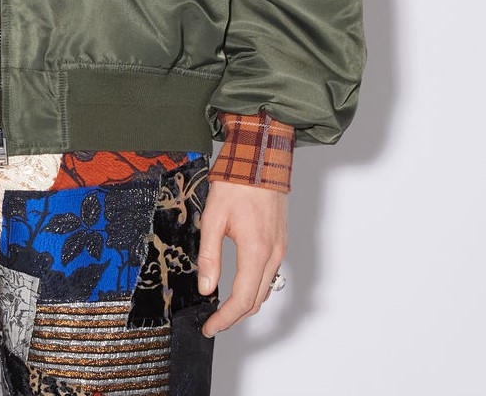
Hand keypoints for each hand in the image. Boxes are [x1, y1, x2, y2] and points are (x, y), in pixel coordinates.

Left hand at [196, 181, 286, 336]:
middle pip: (256, 301)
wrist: (260, 159)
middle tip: (213, 322)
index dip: (225, 319)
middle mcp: (273, 254)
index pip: (243, 300)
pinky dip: (255, 288)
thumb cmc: (237, 184)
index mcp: (256, 251)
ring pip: (265, 290)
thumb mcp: (213, 218)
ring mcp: (279, 249)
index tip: (210, 327)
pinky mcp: (280, 242)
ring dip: (246, 304)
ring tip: (223, 309)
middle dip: (234, 317)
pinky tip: (240, 285)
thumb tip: (206, 287)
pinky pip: (270, 275)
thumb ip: (209, 255)